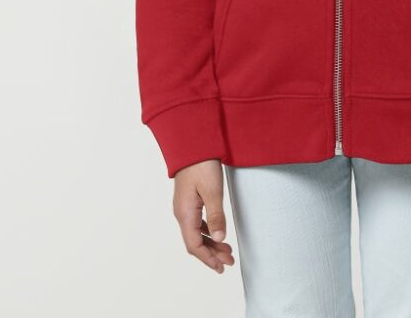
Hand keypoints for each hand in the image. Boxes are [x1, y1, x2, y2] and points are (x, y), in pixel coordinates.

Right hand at [172, 159, 235, 273]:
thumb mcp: (212, 190)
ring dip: (210, 243)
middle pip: (194, 242)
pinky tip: (216, 232)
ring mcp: (183, 206)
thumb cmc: (202, 164)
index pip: (194, 246)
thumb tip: (219, 239)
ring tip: (226, 249)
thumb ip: (216, 216)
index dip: (208, 259)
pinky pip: (196, 223)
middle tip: (229, 261)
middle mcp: (181, 213)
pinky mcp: (188, 199)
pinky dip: (207, 231)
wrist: (192, 143)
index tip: (221, 267)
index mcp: (185, 214)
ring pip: (195, 233)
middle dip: (211, 254)